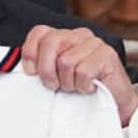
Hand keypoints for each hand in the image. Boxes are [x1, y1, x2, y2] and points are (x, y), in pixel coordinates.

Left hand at [20, 25, 137, 125]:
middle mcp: (79, 35)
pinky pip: (83, 71)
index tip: (32, 73)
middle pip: (50, 43)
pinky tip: (90, 87)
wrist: (113, 105)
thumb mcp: (55, 76)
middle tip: (54, 85)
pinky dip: (83, 86)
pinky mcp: (107, 54)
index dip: (30, 53)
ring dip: (68, 82)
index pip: (40, 32)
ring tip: (76, 86)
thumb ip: (41, 67)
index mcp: (64, 36)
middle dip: (47, 70)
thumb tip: (24, 69)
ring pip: (65, 62)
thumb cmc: (81, 90)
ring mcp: (94, 43)